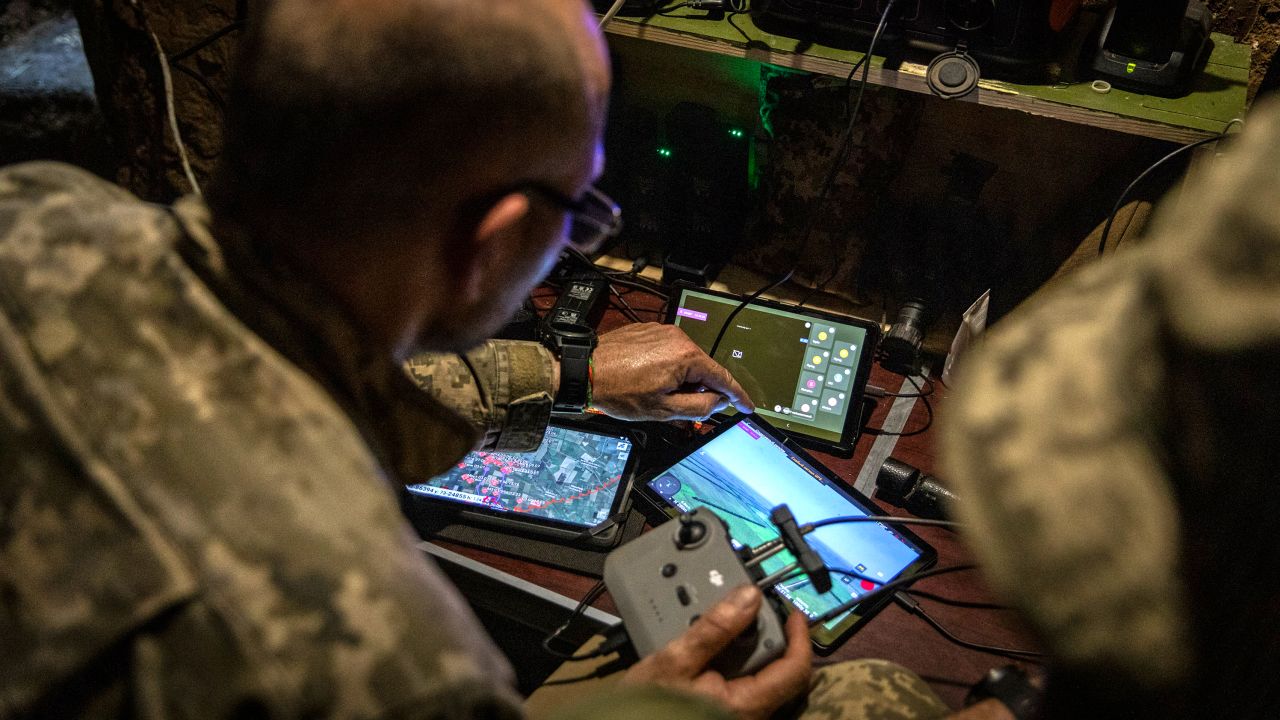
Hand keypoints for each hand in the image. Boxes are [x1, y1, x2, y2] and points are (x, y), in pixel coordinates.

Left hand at [590, 323, 753, 420]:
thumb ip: (699, 407)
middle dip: (698, 389)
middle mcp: (678, 338)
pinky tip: (648, 381)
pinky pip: (668, 351)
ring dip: (680, 379)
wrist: (585, 371)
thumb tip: (717, 402)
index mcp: (686, 356)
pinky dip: (667, 368)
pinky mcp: (648, 331)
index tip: (747, 405)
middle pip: (703, 368)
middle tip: (678, 407)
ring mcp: (662, 332)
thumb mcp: (664, 410)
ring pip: (685, 360)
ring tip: (655, 394)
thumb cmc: (618, 390)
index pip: (722, 378)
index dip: (737, 395)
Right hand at [622, 585, 811, 719]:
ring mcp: (735, 712)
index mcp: (746, 704)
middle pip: (777, 667)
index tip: (792, 611)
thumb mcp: (675, 660)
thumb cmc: (647, 708)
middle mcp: (748, 712)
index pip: (795, 669)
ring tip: (717, 624)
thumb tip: (748, 597)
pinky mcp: (720, 708)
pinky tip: (706, 646)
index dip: (800, 636)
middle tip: (745, 609)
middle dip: (763, 634)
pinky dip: (729, 658)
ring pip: (756, 672)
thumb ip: (714, 628)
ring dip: (743, 644)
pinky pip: (738, 680)